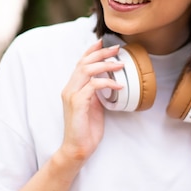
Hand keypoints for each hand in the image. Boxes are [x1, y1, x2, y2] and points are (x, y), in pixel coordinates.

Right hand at [59, 39, 123, 162]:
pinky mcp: (78, 104)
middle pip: (84, 63)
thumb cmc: (86, 128)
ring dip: (106, 65)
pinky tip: (120, 86)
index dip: (91, 51)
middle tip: (117, 49)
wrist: (77, 148)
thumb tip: (108, 81)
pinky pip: (93, 86)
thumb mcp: (93, 105)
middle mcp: (69, 88)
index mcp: (72, 87)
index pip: (80, 63)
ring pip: (87, 71)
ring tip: (121, 65)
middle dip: (101, 53)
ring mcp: (72, 95)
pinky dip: (107, 83)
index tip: (103, 42)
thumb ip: (96, 92)